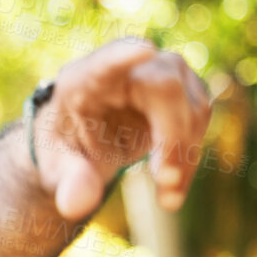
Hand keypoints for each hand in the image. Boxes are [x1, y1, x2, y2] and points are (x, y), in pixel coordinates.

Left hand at [33, 38, 213, 220]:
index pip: (106, 62)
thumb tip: (76, 205)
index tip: (143, 51)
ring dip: (185, 156)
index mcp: (85, 78)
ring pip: (193, 106)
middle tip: (165, 183)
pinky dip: (190, 159)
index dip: (124, 55)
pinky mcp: (184, 92)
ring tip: (167, 198)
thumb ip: (67, 181)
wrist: (82, 140)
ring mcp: (162, 74)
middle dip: (173, 138)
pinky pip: (200, 121)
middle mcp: (128, 67)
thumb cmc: (64, 146)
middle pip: (166, 87)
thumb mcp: (56, 167)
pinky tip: (172, 190)